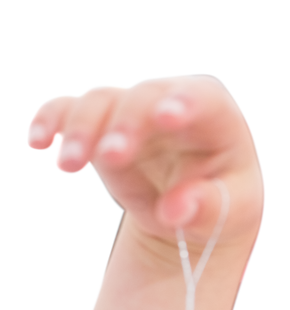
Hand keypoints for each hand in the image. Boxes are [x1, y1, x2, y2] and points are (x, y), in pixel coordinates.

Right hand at [24, 73, 263, 252]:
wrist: (193, 205)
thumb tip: (176, 211)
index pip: (199, 98)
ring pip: (99, 101)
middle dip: (123, 126)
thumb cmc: (224, 200)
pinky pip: (68, 109)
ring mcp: (130, 109)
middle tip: (112, 157)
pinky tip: (37, 143)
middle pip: (140, 99)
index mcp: (213, 114)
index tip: (167, 118)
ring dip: (80, 130)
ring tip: (68, 167)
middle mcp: (168, 100)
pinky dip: (50, 121)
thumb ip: (210, 209)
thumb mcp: (233, 211)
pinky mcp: (100, 124)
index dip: (182, 103)